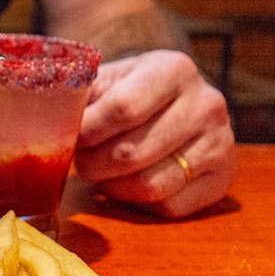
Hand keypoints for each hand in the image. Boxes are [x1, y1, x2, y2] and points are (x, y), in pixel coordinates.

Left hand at [73, 50, 236, 217]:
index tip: (70, 138)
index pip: (122, 109)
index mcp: (174, 69)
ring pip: (150, 185)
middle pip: (132, 153)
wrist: (177, 99)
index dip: (87, 131)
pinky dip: (138, 202)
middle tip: (81, 161)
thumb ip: (80, 97)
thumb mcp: (108, 78)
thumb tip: (49, 123)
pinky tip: (127, 184)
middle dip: (93, 164)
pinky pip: (170, 206)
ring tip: (101, 173)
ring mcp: (221, 142)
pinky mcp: (225, 177)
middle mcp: (206, 103)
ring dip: (112, 186)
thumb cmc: (131, 90)